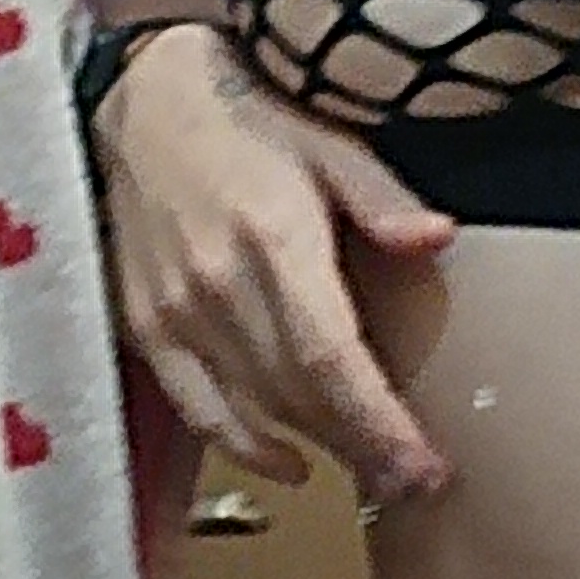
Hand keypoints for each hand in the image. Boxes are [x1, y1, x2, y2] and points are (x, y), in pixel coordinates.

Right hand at [97, 25, 456, 507]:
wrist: (142, 97)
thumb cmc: (245, 117)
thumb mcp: (326, 140)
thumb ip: (380, 198)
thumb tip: (437, 238)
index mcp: (273, 237)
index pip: (331, 358)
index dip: (378, 422)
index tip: (425, 464)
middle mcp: (218, 284)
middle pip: (299, 397)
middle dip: (364, 447)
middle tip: (417, 480)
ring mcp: (174, 311)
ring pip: (255, 410)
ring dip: (318, 449)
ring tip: (375, 473)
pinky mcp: (145, 325)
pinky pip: (198, 407)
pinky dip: (244, 445)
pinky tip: (292, 461)